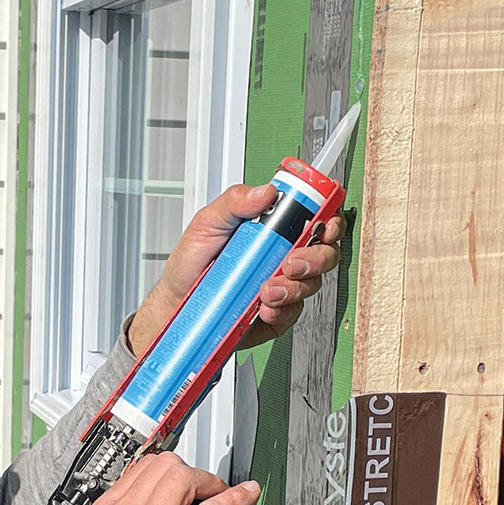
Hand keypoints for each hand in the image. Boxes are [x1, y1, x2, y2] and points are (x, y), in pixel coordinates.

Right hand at [72, 454, 260, 504]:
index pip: (140, 469)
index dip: (170, 472)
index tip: (188, 481)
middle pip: (163, 466)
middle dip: (192, 472)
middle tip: (208, 490)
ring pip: (182, 478)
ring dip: (209, 482)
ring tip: (222, 496)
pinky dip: (233, 500)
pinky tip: (246, 499)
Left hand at [127, 183, 345, 357]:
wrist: (174, 301)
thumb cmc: (191, 262)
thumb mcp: (207, 223)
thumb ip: (235, 202)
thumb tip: (265, 191)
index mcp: (273, 229)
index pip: (315, 218)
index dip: (329, 219)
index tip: (324, 225)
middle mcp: (283, 255)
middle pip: (324, 252)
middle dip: (316, 258)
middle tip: (290, 263)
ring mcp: (282, 285)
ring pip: (310, 284)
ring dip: (293, 287)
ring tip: (265, 289)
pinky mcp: (275, 313)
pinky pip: (291, 313)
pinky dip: (281, 311)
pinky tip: (264, 308)